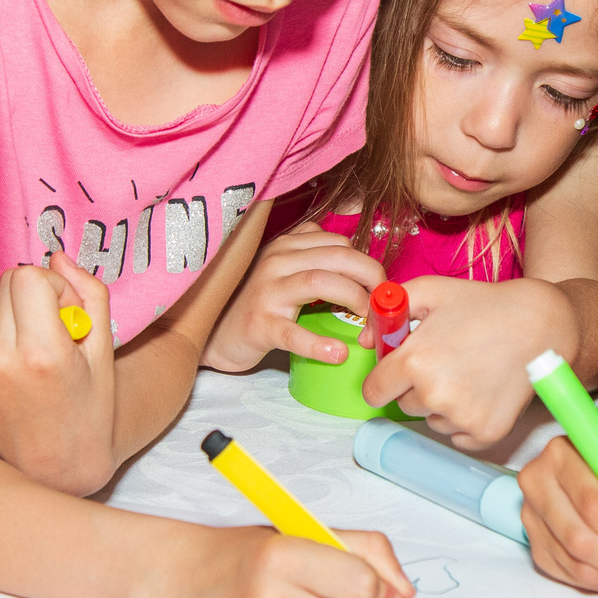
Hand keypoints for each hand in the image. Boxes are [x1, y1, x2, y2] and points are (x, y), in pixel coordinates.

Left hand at [0, 253, 116, 495]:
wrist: (56, 469)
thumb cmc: (90, 410)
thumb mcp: (105, 351)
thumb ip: (88, 293)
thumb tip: (58, 257)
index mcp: (41, 353)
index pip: (27, 276)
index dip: (52, 286)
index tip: (67, 313)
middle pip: (4, 281)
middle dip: (32, 293)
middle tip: (52, 326)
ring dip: (8, 308)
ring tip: (30, 341)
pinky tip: (13, 362)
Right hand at [203, 221, 381, 370]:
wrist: (214, 334)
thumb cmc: (255, 304)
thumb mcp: (280, 270)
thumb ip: (311, 256)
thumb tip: (355, 259)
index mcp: (287, 245)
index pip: (339, 243)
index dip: (368, 264)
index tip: (380, 288)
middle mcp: (276, 260)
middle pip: (338, 256)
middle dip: (371, 277)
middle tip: (383, 304)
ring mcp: (266, 291)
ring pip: (321, 282)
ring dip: (354, 300)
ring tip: (367, 324)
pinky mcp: (259, 325)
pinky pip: (293, 333)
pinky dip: (319, 344)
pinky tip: (337, 353)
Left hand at [359, 275, 571, 449]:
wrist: (542, 324)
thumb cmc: (485, 305)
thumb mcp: (432, 291)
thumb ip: (388, 310)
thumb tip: (365, 340)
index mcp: (414, 362)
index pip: (374, 391)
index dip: (384, 378)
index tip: (399, 370)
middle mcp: (434, 395)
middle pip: (404, 405)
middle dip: (416, 386)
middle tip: (447, 360)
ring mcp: (461, 417)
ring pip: (432, 420)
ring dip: (441, 404)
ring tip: (470, 372)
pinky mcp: (485, 433)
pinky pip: (457, 436)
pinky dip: (465, 420)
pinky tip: (483, 391)